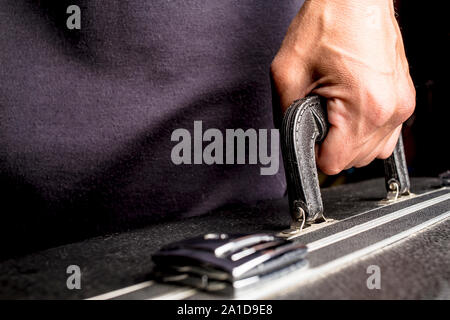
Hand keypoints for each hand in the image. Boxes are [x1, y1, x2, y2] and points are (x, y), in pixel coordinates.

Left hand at [271, 0, 414, 174]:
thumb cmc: (328, 23)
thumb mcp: (288, 73)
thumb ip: (286, 116)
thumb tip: (293, 141)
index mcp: (364, 107)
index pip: (334, 163)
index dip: (313, 154)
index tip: (308, 138)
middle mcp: (390, 110)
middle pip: (353, 161)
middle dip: (330, 146)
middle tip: (318, 116)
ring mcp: (401, 105)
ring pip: (371, 152)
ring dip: (348, 142)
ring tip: (334, 113)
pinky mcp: (403, 98)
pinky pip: (384, 135)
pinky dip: (364, 132)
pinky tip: (349, 112)